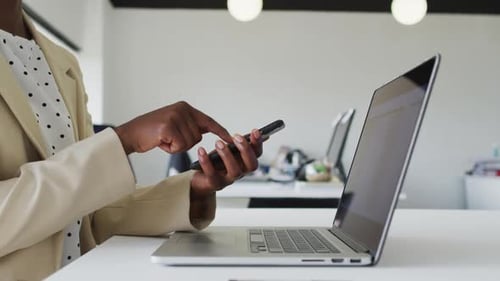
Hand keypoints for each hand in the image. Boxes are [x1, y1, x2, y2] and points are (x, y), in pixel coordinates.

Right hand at [114, 101, 231, 154]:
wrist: (130, 134)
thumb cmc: (151, 132)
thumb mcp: (173, 124)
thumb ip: (188, 125)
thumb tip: (202, 131)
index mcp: (185, 107)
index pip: (207, 120)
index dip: (220, 131)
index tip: (231, 138)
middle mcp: (182, 109)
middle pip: (198, 136)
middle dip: (184, 143)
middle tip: (168, 138)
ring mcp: (176, 117)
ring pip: (190, 142)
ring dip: (177, 146)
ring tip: (163, 139)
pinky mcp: (169, 127)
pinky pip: (180, 146)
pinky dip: (171, 149)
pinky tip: (160, 142)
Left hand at [189, 129, 262, 223]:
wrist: (199, 179)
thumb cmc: (215, 162)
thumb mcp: (226, 149)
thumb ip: (234, 143)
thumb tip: (240, 134)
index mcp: (244, 162)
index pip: (257, 154)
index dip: (258, 143)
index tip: (255, 131)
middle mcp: (240, 172)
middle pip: (251, 165)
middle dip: (246, 150)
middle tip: (237, 137)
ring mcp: (228, 180)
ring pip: (234, 171)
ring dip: (227, 155)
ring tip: (218, 142)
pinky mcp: (214, 184)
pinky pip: (212, 174)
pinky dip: (206, 162)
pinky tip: (201, 150)